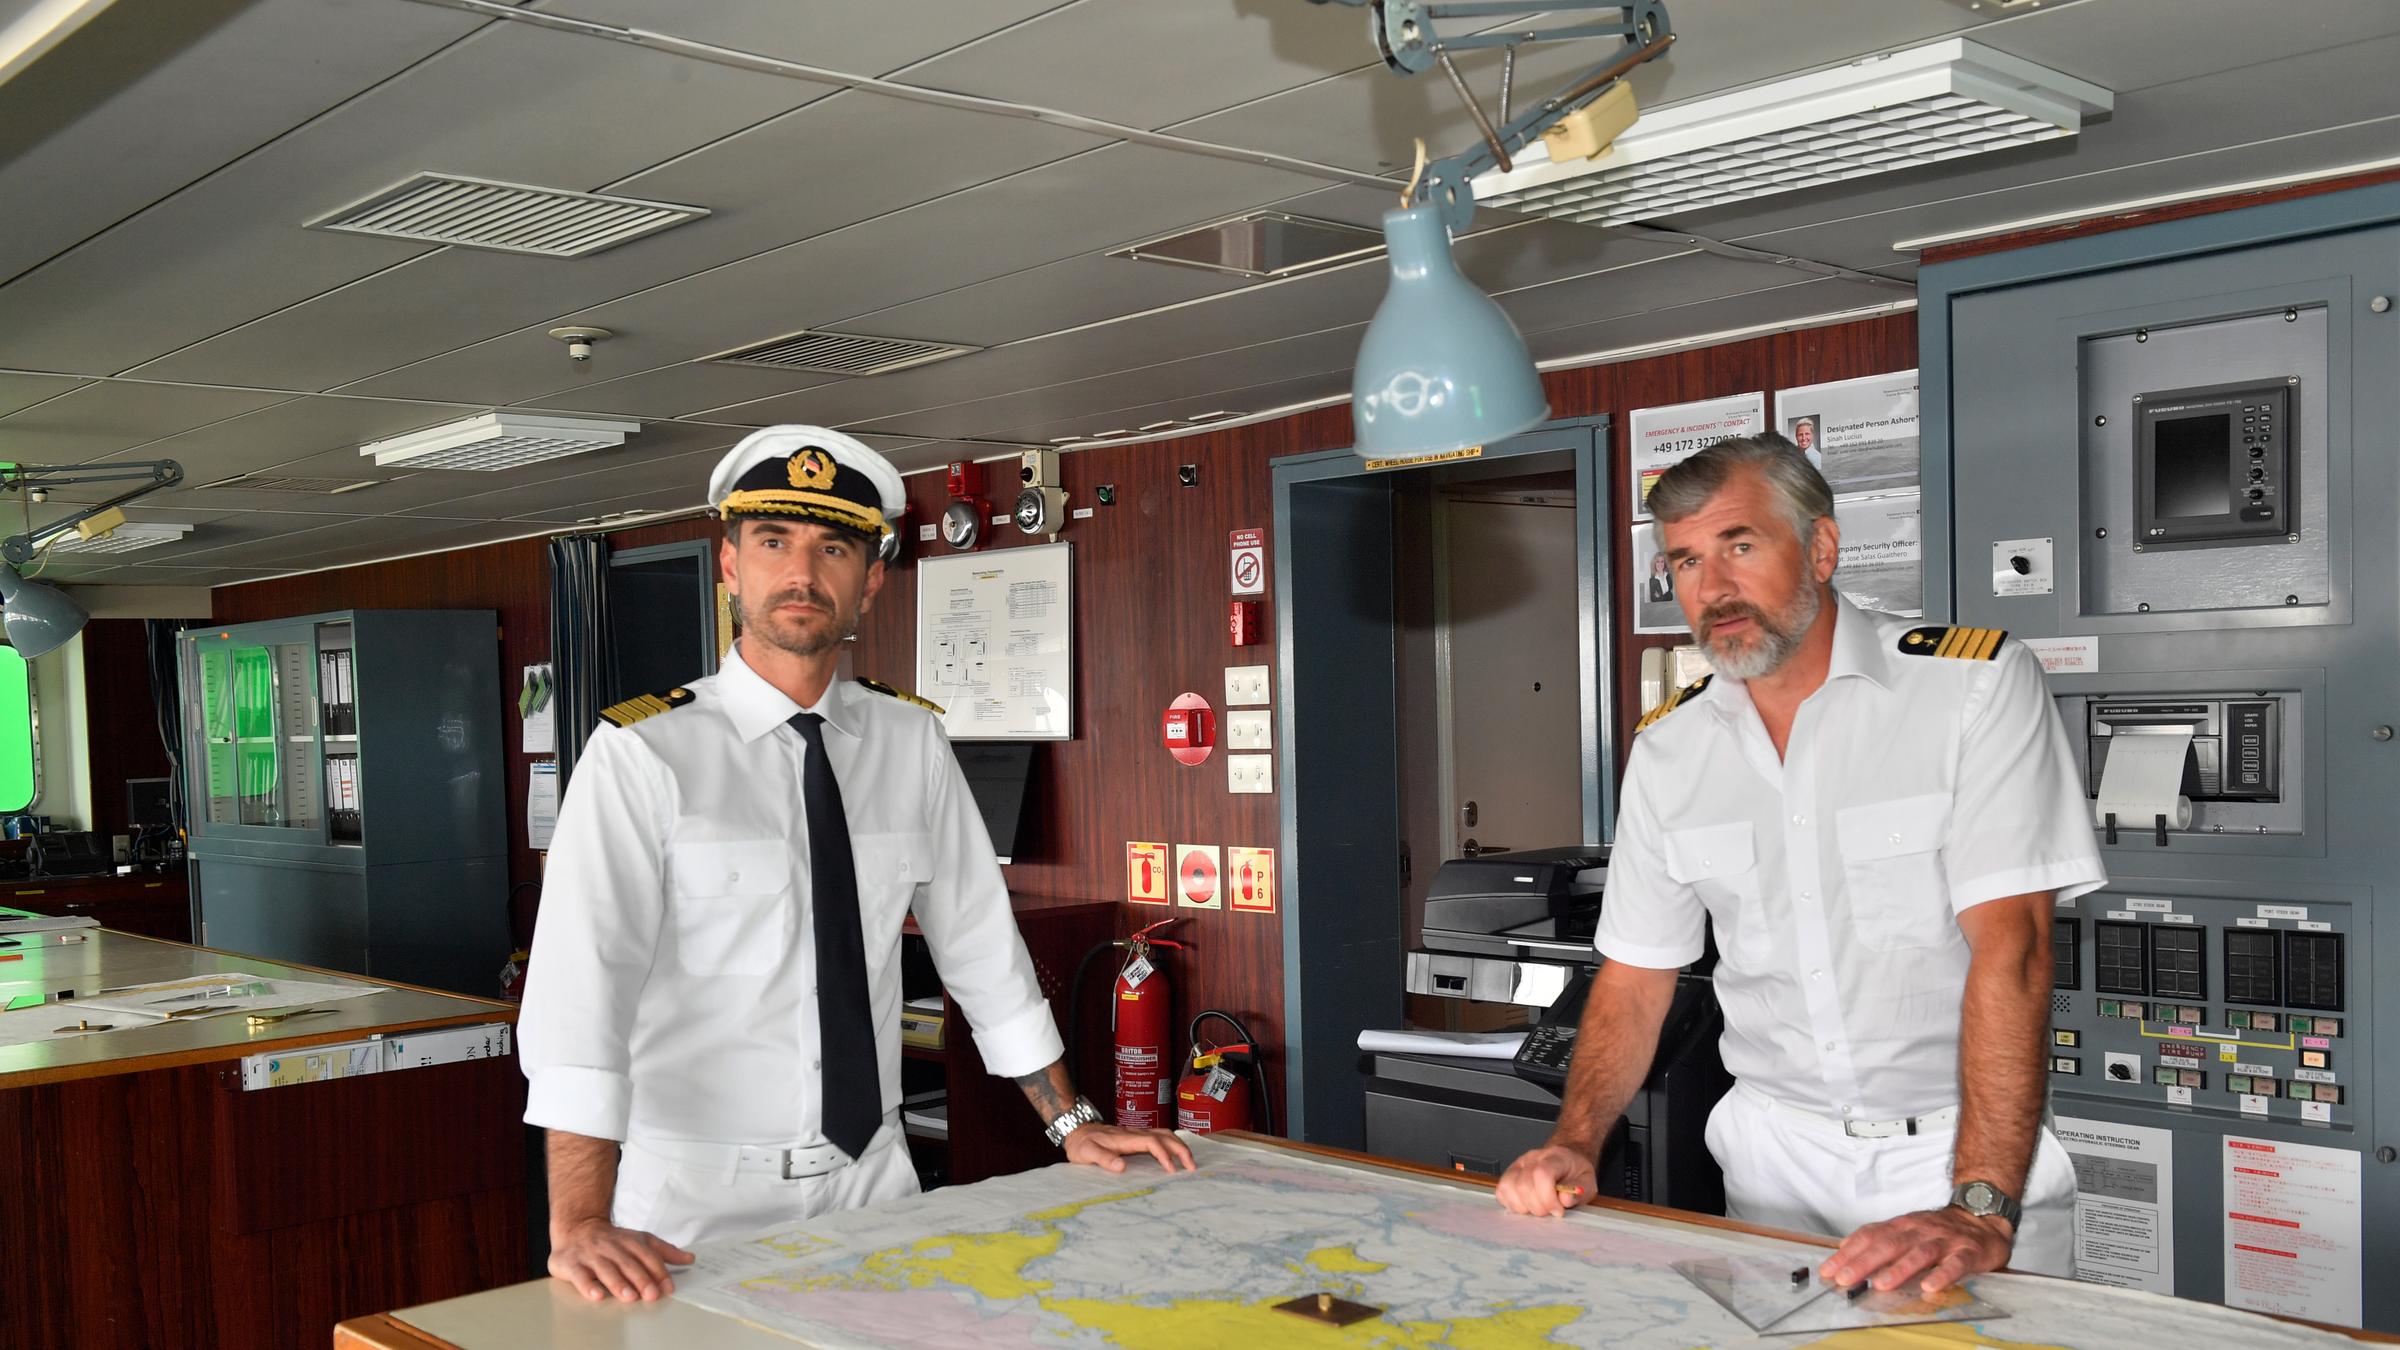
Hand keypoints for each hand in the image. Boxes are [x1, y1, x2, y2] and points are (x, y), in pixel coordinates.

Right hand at [547, 1216, 694, 1302]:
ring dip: (618, 1283)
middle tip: (652, 1295)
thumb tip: (690, 1259)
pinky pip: (579, 1275)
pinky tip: (596, 1295)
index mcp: (630, 1241)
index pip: (647, 1256)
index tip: (668, 1287)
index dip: (658, 1271)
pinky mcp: (571, 1263)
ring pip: (606, 1269)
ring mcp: (591, 1255)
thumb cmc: (612, 1241)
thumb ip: (664, 1251)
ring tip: (629, 1297)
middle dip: (641, 1279)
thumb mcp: (639, 1240)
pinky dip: (588, 1286)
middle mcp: (611, 1247)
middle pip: (628, 1263)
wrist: (577, 1228)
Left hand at [1062, 1123, 1196, 1172]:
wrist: (1077, 1131)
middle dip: (1181, 1149)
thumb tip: (1122, 1167)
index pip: (1151, 1142)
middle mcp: (1135, 1133)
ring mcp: (1137, 1133)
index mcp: (1125, 1138)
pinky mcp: (1137, 1137)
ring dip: (1179, 1146)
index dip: (1164, 1155)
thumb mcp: (1087, 1153)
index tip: (1171, 1170)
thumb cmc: (1082, 1144)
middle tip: (1192, 1167)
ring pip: (1165, 1134)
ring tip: (1190, 1162)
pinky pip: (1160, 1137)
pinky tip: (1176, 1155)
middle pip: (1165, 1135)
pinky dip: (1172, 1145)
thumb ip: (1103, 1159)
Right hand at [1494, 1145, 1598, 1217]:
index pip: (1541, 1173)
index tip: (1558, 1210)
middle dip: (1538, 1207)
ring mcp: (1517, 1165)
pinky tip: (1527, 1205)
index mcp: (1554, 1157)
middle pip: (1523, 1185)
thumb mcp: (1588, 1182)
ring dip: (1524, 1207)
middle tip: (1551, 1211)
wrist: (1566, 1160)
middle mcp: (1532, 1158)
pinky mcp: (1508, 1175)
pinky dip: (1512, 1204)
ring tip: (1538, 1208)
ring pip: (1508, 1189)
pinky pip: (1501, 1192)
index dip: (1547, 1198)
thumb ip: (1580, 1191)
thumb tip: (1565, 1199)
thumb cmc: (1575, 1172)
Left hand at [1820, 1206, 2012, 1295]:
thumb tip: (1844, 1247)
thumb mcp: (1907, 1229)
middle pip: (1889, 1244)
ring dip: (1899, 1269)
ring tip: (1881, 1284)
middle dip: (1864, 1262)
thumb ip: (1879, 1237)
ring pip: (1920, 1253)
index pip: (1871, 1236)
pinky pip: (1956, 1264)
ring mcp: (1945, 1240)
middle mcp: (1920, 1230)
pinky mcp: (1969, 1252)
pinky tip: (1930, 1287)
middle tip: (1845, 1279)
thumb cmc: (1939, 1230)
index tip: (1829, 1269)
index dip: (1849, 1252)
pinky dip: (1943, 1275)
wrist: (1983, 1218)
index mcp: (1902, 1225)